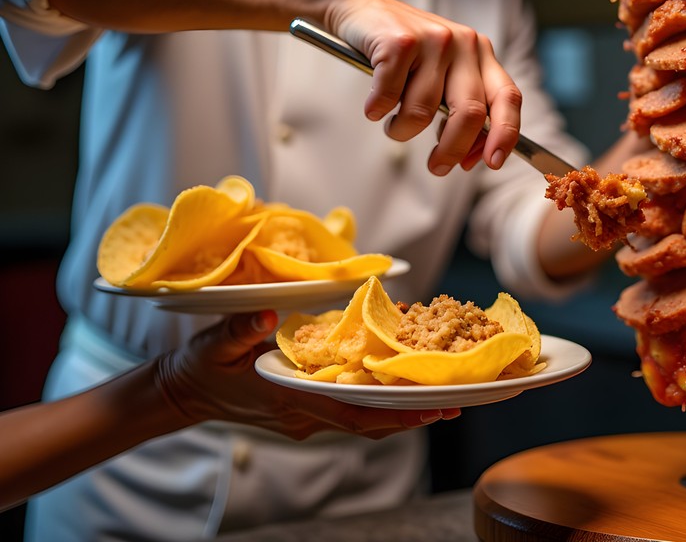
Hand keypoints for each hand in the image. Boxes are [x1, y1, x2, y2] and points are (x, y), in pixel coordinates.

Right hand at [155, 311, 459, 439]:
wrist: (181, 394)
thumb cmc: (201, 366)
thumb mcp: (214, 344)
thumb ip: (239, 330)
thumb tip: (266, 315)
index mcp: (288, 399)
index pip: (350, 413)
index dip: (391, 413)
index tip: (428, 408)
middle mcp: (303, 416)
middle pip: (367, 423)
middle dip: (409, 416)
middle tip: (452, 406)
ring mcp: (304, 419)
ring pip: (360, 421)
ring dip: (397, 412)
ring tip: (438, 401)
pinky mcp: (303, 412)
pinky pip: (347, 413)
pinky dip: (374, 403)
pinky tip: (395, 388)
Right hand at [325, 0, 521, 175]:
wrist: (356, 7)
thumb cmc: (400, 49)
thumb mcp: (440, 72)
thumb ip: (459, 105)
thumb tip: (469, 155)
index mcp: (480, 53)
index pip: (508, 96)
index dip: (506, 133)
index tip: (493, 162)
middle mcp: (464, 43)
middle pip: (470, 113)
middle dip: (452, 150)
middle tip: (436, 167)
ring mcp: (433, 40)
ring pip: (423, 111)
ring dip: (402, 131)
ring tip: (393, 124)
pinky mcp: (400, 41)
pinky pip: (390, 97)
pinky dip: (378, 110)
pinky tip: (373, 107)